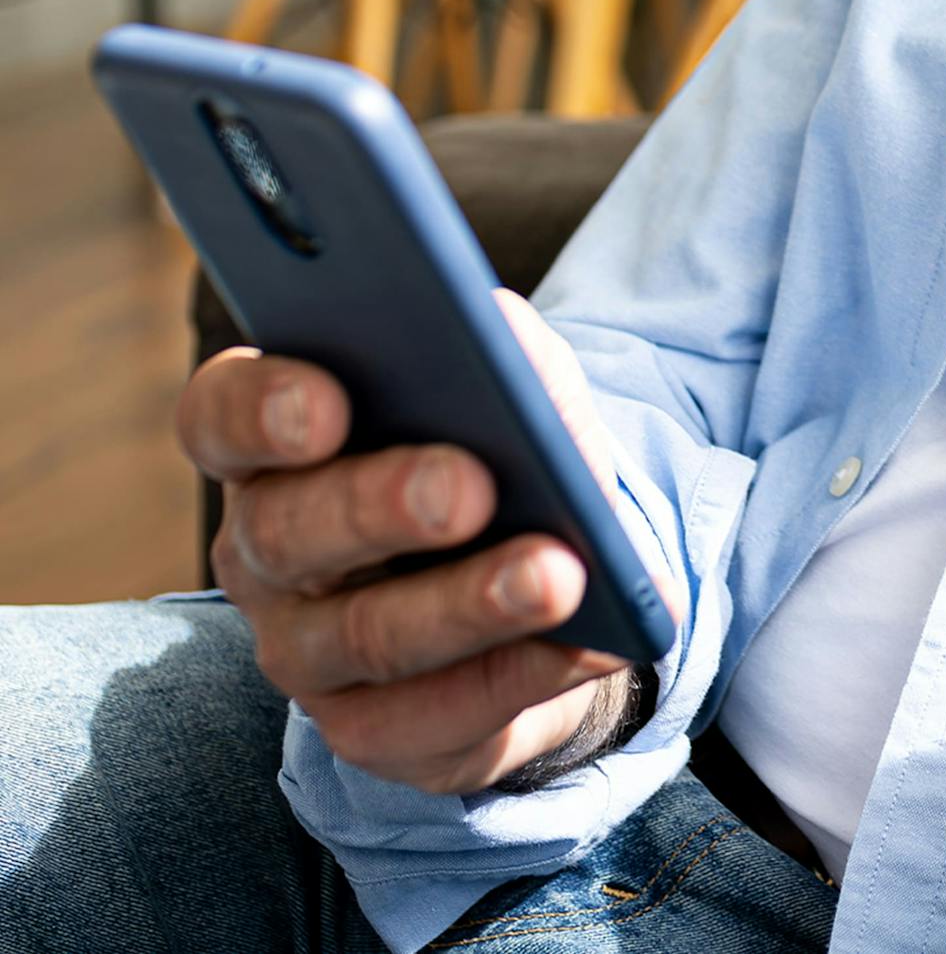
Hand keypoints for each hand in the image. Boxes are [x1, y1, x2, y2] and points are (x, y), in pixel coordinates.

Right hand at [177, 290, 660, 794]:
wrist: (533, 558)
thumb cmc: (499, 438)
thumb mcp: (508, 375)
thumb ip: (500, 351)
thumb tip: (513, 355)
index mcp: (274, 441)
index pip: (221, 416)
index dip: (260, 412)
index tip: (325, 406)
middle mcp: (263, 549)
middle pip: (289, 531)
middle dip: (382, 508)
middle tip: (470, 490)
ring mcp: (304, 650)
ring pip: (368, 637)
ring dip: (470, 606)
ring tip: (559, 576)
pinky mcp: (372, 729)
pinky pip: (436, 718)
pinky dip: (523, 675)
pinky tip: (590, 645)